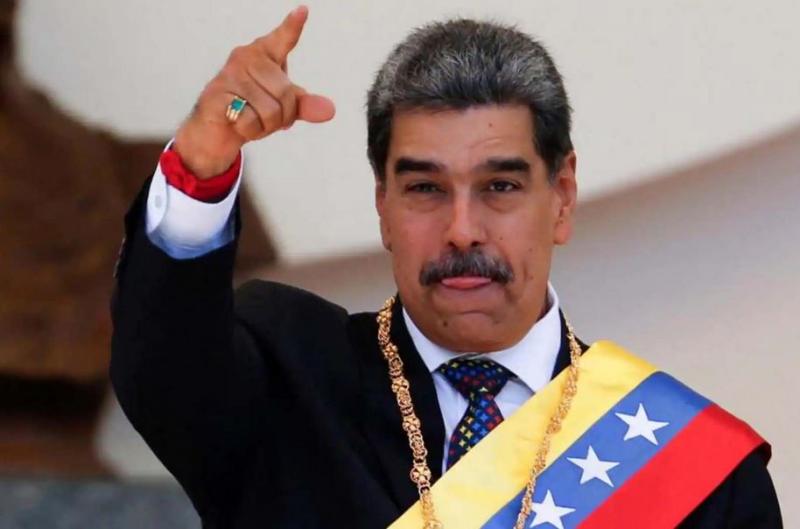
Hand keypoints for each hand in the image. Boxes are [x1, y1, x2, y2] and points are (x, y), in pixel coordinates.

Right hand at [173, 5, 334, 178]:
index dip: (292, 26)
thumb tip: (329, 110)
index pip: (282, 39)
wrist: (216, 132)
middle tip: (268, 119)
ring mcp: (229, 75)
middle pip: (285, 92)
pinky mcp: (216, 96)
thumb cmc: (251, 111)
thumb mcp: (284, 108)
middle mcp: (245, 58)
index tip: (303, 11)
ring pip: (270, 110)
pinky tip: (237, 124)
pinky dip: (250, 131)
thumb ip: (305, 105)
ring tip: (251, 121)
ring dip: (265, 127)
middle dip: (283, 116)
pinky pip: (250, 120)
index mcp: (264, 55)